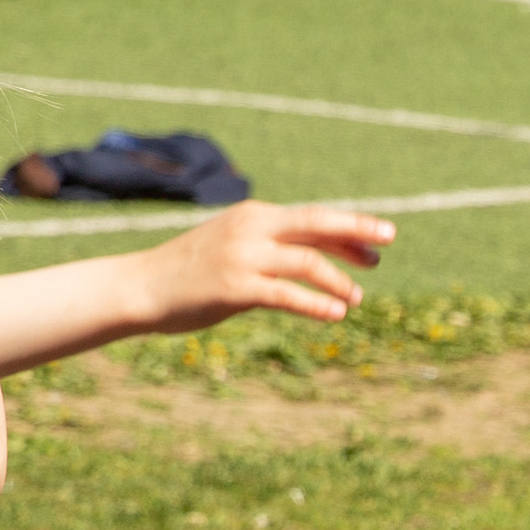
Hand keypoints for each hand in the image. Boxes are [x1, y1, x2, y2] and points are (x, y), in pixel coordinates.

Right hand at [133, 201, 393, 332]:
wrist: (141, 287)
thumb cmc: (191, 272)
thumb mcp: (234, 247)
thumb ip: (270, 249)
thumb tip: (314, 262)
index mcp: (254, 216)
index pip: (313, 217)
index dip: (350, 228)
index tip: (381, 239)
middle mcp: (251, 229)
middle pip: (316, 224)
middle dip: (356, 231)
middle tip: (388, 241)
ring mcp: (243, 256)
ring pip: (307, 262)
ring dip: (338, 280)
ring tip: (357, 298)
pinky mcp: (235, 287)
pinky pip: (287, 295)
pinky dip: (317, 304)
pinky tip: (336, 313)